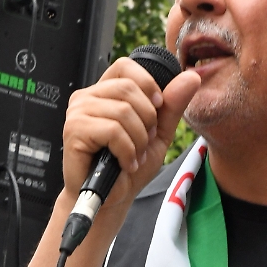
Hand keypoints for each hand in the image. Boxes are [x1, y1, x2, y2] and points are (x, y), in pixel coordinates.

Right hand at [61, 57, 198, 204]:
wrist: (111, 199)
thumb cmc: (129, 167)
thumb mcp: (158, 133)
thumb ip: (172, 105)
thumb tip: (192, 77)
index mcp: (104, 92)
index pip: (125, 66)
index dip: (147, 84)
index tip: (156, 108)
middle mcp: (87, 98)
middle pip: (129, 89)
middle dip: (147, 120)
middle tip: (143, 143)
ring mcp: (78, 112)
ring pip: (123, 111)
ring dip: (138, 140)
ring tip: (133, 155)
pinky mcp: (74, 130)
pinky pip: (113, 130)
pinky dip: (127, 151)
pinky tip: (125, 163)